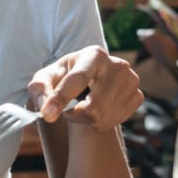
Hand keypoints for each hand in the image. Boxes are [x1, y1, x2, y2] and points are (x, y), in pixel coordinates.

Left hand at [28, 46, 142, 132]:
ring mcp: (131, 80)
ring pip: (103, 117)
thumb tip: (46, 110)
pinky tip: (96, 110)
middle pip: (93, 105)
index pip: (78, 79)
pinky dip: (101, 122)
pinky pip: (115, 121)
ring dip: (86, 120)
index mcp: (94, 54)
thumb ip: (40, 90)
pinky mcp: (138, 96)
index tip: (47, 115)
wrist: (86, 82)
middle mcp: (117, 65)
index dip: (61, 98)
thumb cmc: (62, 79)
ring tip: (81, 107)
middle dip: (74, 114)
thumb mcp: (45, 79)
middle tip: (67, 110)